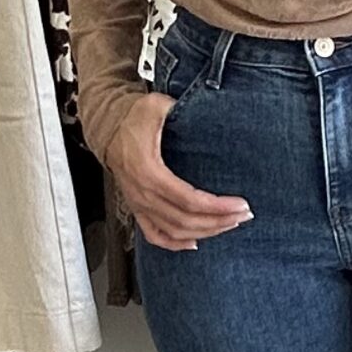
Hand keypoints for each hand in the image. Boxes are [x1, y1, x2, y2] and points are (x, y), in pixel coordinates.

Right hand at [108, 92, 253, 252]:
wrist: (108, 128)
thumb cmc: (132, 118)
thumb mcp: (156, 106)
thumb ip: (179, 109)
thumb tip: (209, 111)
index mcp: (149, 172)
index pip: (189, 200)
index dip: (217, 207)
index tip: (240, 205)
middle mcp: (143, 194)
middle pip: (186, 221)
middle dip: (219, 221)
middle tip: (244, 215)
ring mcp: (138, 204)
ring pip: (175, 232)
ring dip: (205, 232)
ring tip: (229, 224)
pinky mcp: (137, 208)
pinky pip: (155, 235)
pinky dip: (175, 244)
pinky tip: (194, 243)